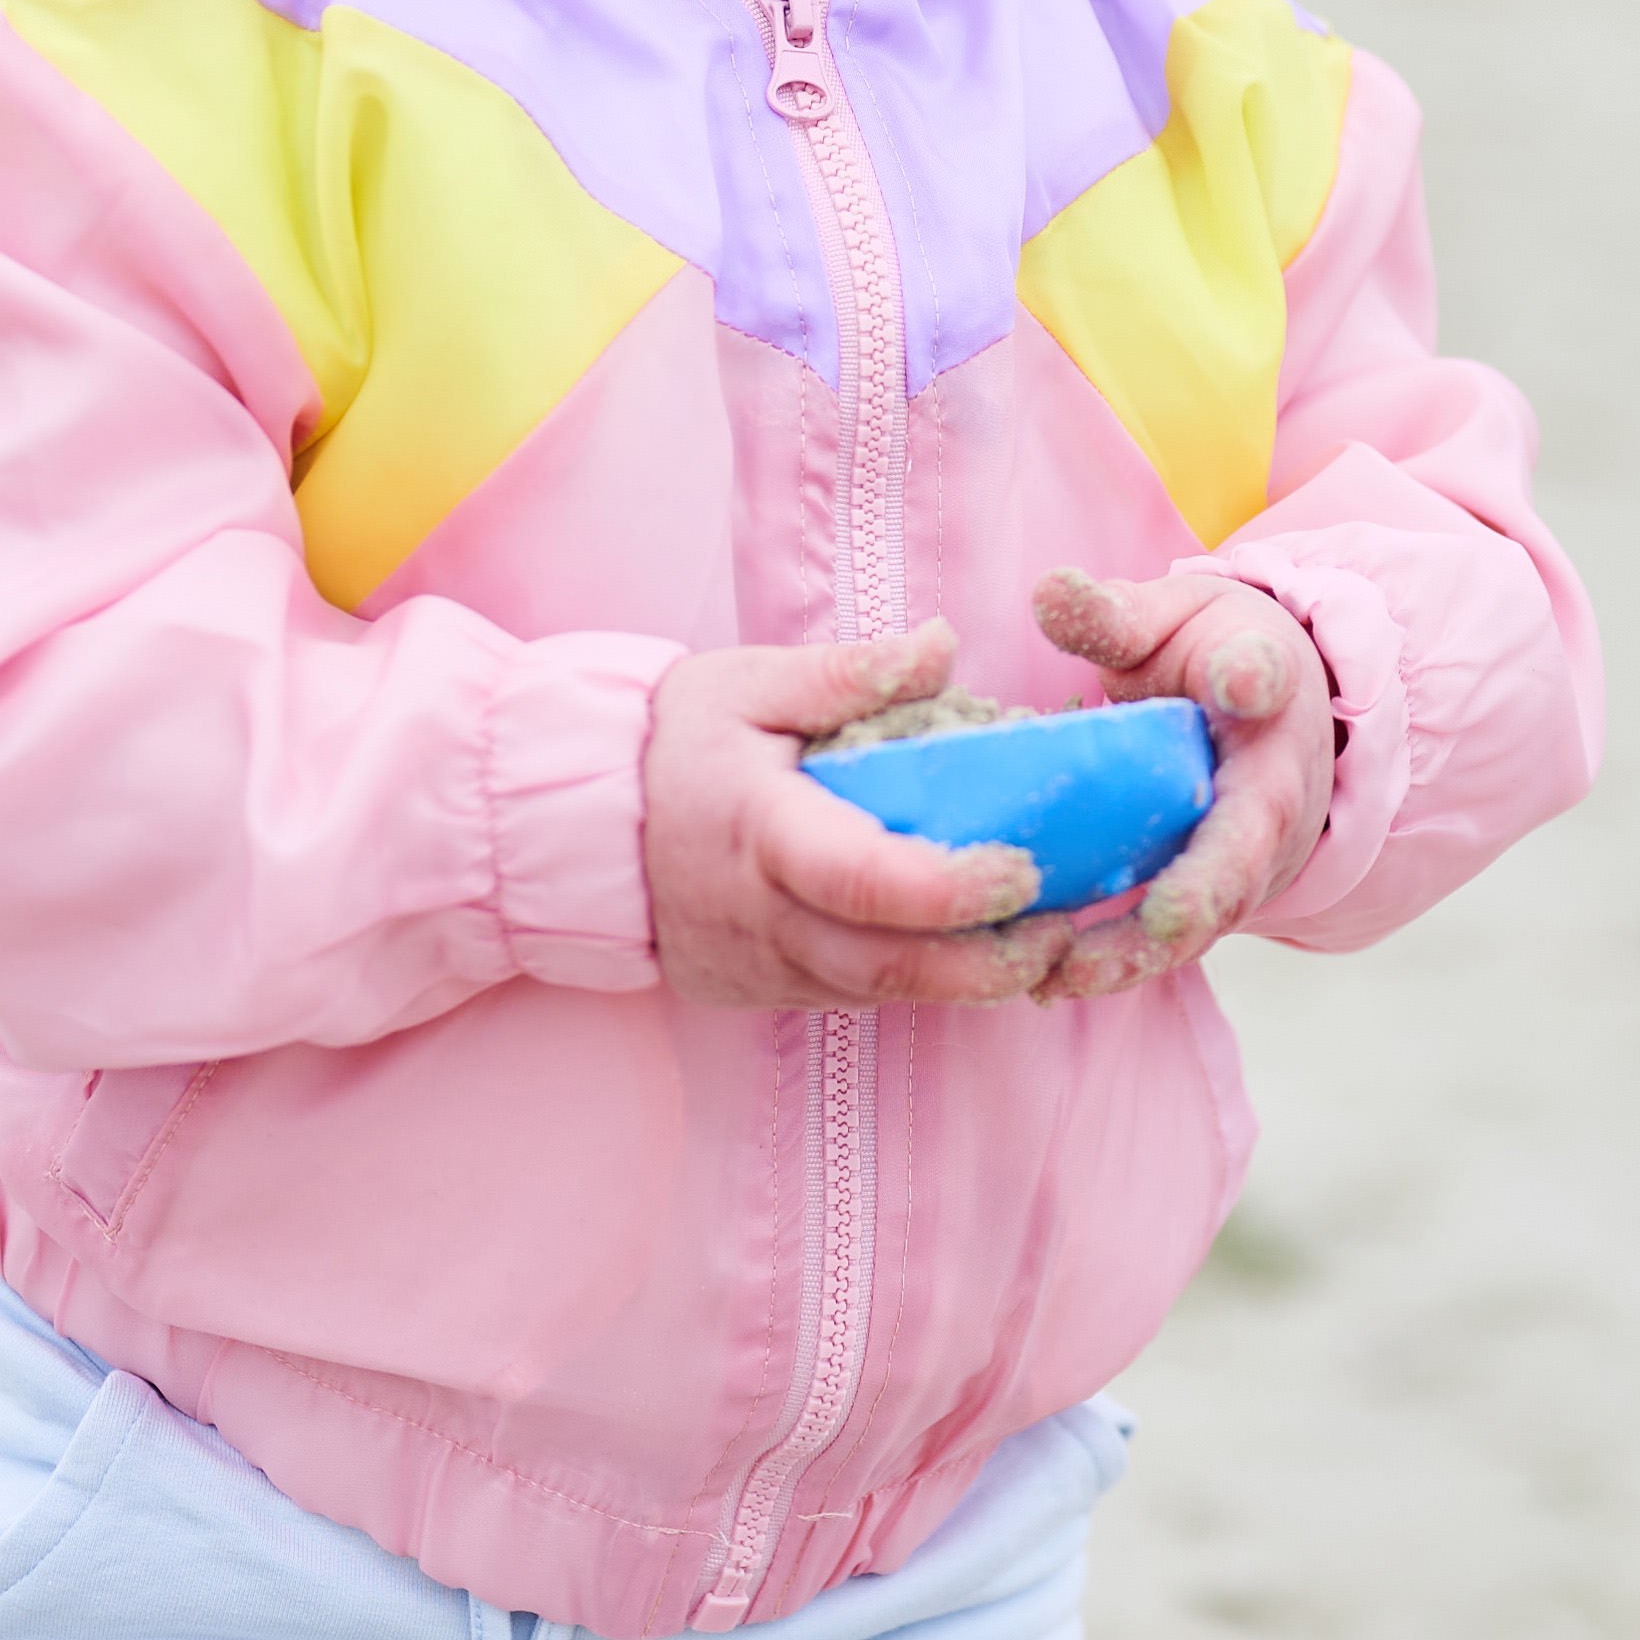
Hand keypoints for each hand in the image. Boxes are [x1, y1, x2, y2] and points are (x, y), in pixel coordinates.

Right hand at [644, 622, 1061, 1011]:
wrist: (576, 825)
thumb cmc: (674, 742)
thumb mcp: (747, 684)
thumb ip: (847, 672)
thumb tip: (942, 643)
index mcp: (763, 832)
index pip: (866, 879)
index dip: (953, 885)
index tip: (1024, 867)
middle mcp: (764, 916)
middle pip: (889, 966)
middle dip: (987, 963)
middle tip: (1064, 934)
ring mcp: (761, 965)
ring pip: (877, 994)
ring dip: (965, 982)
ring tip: (1042, 947)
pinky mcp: (762, 990)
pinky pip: (851, 996)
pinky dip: (915, 981)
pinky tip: (971, 955)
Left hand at [1025, 566, 1333, 1002]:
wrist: (1287, 713)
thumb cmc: (1217, 655)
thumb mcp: (1172, 618)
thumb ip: (1111, 614)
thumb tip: (1045, 591)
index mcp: (1261, 685)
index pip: (1263, 677)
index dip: (1251, 678)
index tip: (1240, 677)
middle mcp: (1272, 781)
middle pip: (1246, 841)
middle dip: (1205, 886)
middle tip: (1163, 920)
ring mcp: (1253, 851)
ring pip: (1209, 913)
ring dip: (1143, 950)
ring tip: (1065, 976)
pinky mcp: (1221, 896)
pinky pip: (1175, 937)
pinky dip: (1120, 963)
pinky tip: (1045, 981)